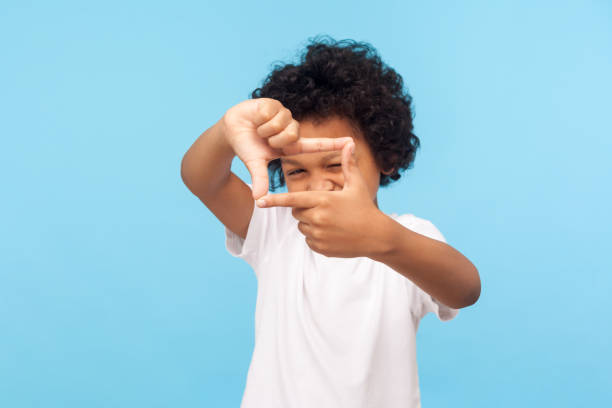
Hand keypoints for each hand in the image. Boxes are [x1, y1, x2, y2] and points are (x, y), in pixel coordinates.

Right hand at [222, 98, 353, 199]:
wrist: (231, 130)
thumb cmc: (246, 147)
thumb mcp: (255, 163)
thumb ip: (260, 179)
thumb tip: (257, 199)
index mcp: (291, 145)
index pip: (316, 144)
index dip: (333, 144)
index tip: (351, 143)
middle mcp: (291, 130)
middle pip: (293, 134)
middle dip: (275, 138)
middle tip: (265, 139)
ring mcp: (284, 116)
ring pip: (283, 123)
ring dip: (267, 129)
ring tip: (259, 128)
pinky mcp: (275, 104)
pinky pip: (273, 112)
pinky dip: (261, 118)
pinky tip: (256, 118)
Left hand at [257, 140, 386, 257]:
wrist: (377, 236)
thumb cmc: (365, 208)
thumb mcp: (356, 185)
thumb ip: (348, 165)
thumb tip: (350, 144)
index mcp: (323, 200)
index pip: (292, 200)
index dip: (275, 200)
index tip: (259, 201)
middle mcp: (317, 218)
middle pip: (296, 212)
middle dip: (305, 210)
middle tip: (325, 209)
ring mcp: (318, 235)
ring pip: (302, 227)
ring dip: (310, 224)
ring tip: (332, 222)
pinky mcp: (320, 248)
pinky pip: (309, 241)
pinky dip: (316, 238)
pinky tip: (333, 235)